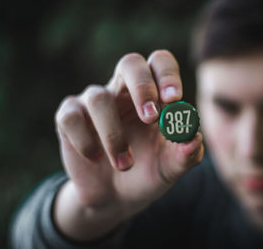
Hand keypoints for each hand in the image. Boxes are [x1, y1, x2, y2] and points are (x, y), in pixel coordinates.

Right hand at [54, 50, 203, 239]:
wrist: (117, 198)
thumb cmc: (149, 172)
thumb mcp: (171, 167)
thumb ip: (186, 153)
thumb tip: (193, 137)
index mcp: (153, 95)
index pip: (160, 64)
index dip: (167, 75)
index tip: (175, 100)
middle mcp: (124, 91)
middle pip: (130, 63)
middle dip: (142, 87)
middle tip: (151, 117)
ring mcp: (94, 102)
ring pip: (99, 98)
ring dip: (114, 135)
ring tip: (125, 165)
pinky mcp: (69, 119)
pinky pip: (70, 118)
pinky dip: (85, 140)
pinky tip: (96, 158)